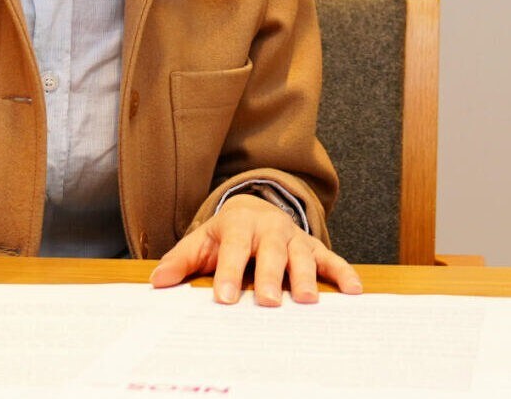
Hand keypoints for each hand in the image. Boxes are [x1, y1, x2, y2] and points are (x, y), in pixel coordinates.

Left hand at [150, 193, 361, 304]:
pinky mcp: (313, 247)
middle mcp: (270, 229)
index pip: (235, 249)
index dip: (230, 273)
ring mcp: (294, 237)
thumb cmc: (226, 234)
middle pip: (271, 253)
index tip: (225, 298)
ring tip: (306, 301)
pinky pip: (330, 258)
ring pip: (301, 255)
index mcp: (240, 225)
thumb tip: (157, 281)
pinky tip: (353, 290)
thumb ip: (181, 260)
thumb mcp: (201, 241)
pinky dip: (343, 272)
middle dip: (270, 277)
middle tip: (268, 302)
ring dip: (304, 277)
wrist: (254, 209)